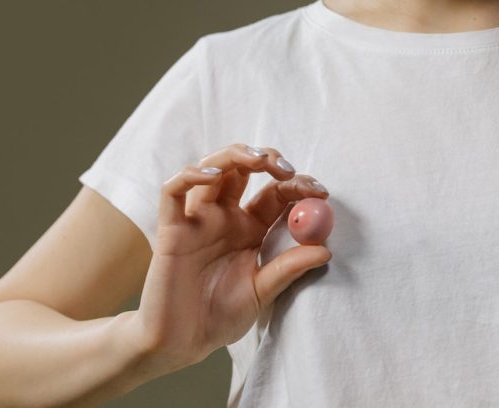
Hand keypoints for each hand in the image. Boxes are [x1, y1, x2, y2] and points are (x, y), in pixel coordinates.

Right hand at [131, 143, 331, 368]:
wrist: (181, 344)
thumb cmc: (220, 317)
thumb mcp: (262, 292)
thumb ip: (289, 269)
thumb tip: (326, 250)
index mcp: (250, 228)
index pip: (275, 192)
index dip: (297, 184)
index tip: (320, 191)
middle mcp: (224, 217)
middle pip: (244, 170)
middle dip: (268, 159)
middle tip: (288, 170)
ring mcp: (197, 220)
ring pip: (211, 169)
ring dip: (235, 155)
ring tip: (259, 161)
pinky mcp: (171, 229)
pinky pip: (173, 191)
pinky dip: (190, 175)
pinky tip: (212, 177)